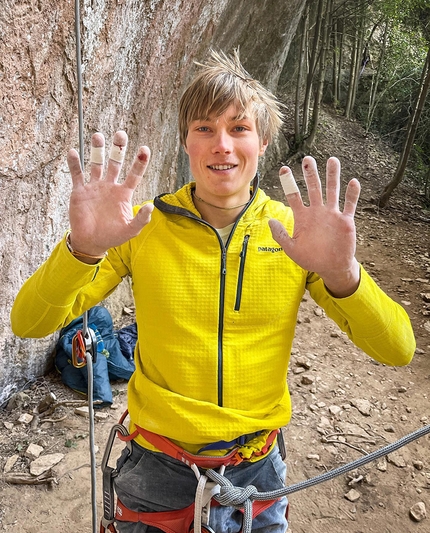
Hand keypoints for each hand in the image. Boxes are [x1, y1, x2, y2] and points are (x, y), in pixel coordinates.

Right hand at [67, 131, 153, 260]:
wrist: (91, 242)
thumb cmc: (113, 236)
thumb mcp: (130, 230)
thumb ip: (141, 219)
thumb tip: (150, 206)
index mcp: (123, 193)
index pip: (134, 174)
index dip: (139, 162)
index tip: (144, 148)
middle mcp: (110, 186)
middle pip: (115, 162)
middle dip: (118, 148)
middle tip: (121, 134)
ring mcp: (95, 187)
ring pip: (96, 164)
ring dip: (97, 150)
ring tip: (98, 135)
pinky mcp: (80, 192)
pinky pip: (77, 174)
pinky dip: (75, 164)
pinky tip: (74, 153)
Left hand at [269, 156, 360, 297]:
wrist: (331, 267)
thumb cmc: (310, 258)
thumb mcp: (291, 249)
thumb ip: (280, 236)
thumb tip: (270, 221)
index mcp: (303, 217)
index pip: (294, 195)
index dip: (289, 183)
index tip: (284, 169)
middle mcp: (317, 211)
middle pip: (314, 188)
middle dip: (311, 174)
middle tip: (308, 159)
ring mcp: (332, 214)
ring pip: (332, 191)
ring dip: (333, 176)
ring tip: (332, 160)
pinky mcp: (345, 221)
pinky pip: (349, 205)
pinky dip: (351, 194)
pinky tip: (352, 182)